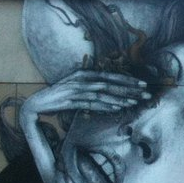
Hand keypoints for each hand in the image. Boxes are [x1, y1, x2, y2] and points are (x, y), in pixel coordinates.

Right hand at [20, 70, 150, 124]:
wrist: (37, 103)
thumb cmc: (60, 97)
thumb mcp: (78, 89)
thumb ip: (92, 89)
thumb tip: (110, 95)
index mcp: (85, 74)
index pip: (110, 76)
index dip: (127, 79)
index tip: (143, 84)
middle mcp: (82, 79)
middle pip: (110, 83)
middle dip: (129, 89)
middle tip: (146, 93)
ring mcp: (76, 89)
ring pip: (103, 93)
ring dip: (120, 98)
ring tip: (135, 102)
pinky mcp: (71, 100)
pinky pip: (92, 103)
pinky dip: (105, 105)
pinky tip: (117, 108)